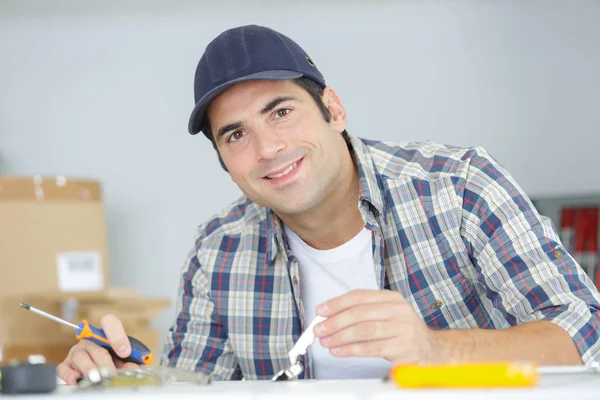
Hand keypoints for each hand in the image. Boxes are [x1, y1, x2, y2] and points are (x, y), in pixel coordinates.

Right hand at [56, 314, 137, 384]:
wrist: (108, 371)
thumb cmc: (119, 362)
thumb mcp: (129, 360)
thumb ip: (133, 361)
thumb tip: (132, 366)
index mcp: (107, 333)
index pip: (110, 322)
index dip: (117, 336)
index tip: (125, 352)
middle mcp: (90, 340)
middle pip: (96, 346)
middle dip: (105, 362)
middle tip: (112, 374)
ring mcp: (77, 351)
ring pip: (80, 357)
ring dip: (90, 370)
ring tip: (99, 379)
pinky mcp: (67, 364)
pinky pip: (64, 368)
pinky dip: (70, 375)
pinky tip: (79, 380)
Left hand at [313, 289, 434, 364]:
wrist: (430, 348)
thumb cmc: (402, 330)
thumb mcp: (386, 313)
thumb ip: (362, 312)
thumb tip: (329, 316)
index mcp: (391, 298)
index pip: (359, 296)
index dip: (337, 303)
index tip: (321, 311)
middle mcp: (398, 311)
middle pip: (359, 313)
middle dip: (335, 321)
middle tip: (319, 329)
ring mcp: (402, 329)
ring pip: (363, 331)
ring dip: (340, 336)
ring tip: (325, 341)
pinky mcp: (401, 348)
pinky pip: (369, 348)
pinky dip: (350, 350)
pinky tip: (338, 350)